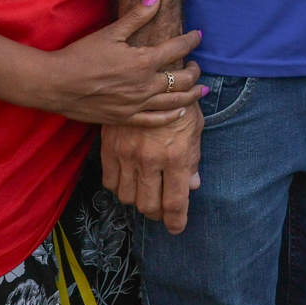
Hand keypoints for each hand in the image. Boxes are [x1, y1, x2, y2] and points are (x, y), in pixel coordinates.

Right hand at [31, 0, 204, 124]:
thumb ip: (138, 15)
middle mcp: (144, 85)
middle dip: (194, 71)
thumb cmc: (81, 55)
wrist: (56, 84)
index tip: (197, 36)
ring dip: (191, 94)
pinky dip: (171, 116)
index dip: (191, 40)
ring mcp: (136, 104)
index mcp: (143, 61)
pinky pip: (155, 120)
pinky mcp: (125, 118)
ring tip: (201, 89)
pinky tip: (180, 112)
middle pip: (182, 79)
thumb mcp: (111, 32)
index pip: (178, 49)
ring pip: (174, 102)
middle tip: (196, 65)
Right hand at [103, 106, 202, 233]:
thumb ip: (193, 160)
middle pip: (149, 206)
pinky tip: (130, 181)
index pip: (175, 202)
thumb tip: (193, 186)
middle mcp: (150, 159)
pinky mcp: (109, 148)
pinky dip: (120, 188)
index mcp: (176, 156)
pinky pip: (110, 182)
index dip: (176, 221)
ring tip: (147, 195)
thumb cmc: (180, 101)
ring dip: (139, 201)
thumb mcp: (195, 129)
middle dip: (158, 214)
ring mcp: (127, 155)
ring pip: (128, 197)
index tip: (177, 227)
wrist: (151, 77)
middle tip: (163, 211)